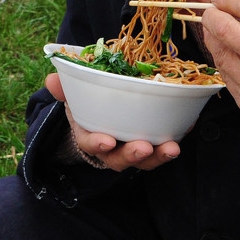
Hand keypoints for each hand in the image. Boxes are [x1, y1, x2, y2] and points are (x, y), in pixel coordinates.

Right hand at [45, 72, 181, 171]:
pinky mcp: (153, 144)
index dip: (97, 144)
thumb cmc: (89, 106)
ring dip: (159, 155)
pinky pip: (165, 145)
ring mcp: (133, 149)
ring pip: (146, 159)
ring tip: (172, 147)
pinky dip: (177, 136)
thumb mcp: (74, 96)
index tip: (106, 141)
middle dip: (133, 155)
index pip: (90, 145)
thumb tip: (51, 79)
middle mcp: (112, 149)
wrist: (103, 115)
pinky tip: (188, 125)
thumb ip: (64, 88)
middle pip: (121, 159)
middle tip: (144, 148)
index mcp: (89, 136)